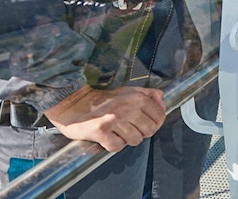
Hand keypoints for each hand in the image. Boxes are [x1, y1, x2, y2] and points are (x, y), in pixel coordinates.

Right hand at [44, 85, 165, 151]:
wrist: (74, 104)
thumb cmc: (103, 100)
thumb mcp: (129, 91)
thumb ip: (149, 95)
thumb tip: (163, 103)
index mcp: (137, 97)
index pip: (159, 118)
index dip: (154, 124)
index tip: (144, 125)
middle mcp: (127, 108)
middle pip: (149, 131)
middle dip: (141, 133)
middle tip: (129, 129)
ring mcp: (114, 120)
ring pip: (135, 141)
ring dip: (126, 139)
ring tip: (116, 131)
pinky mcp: (101, 131)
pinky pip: (117, 147)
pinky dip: (112, 145)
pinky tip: (107, 137)